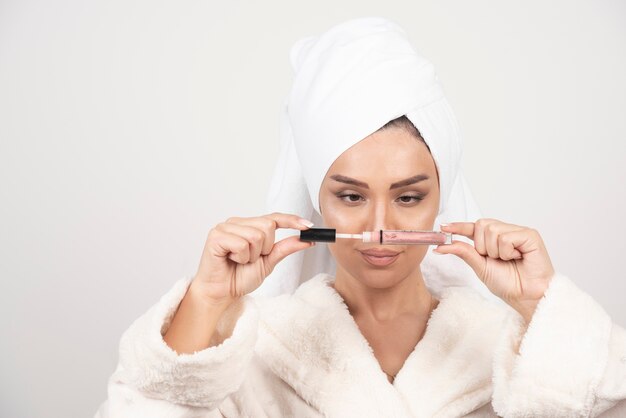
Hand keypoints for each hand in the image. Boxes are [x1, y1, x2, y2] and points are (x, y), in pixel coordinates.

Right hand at [192, 212, 314, 306]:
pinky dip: (241, 257)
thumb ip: (285, 248)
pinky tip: (231, 260)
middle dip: (265, 248)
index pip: (274, 217)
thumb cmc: (239, 277)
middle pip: (267, 225)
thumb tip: (306, 239)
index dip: (291, 220)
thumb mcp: (268, 262)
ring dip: (252, 255)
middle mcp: (237, 222)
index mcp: (249, 226)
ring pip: (255, 235)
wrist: (221, 293)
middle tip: (251, 259)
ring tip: (240, 261)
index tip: (309, 225)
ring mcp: (225, 227)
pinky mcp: (216, 236)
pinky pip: (241, 244)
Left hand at [433, 218, 555, 322]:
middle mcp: (505, 231)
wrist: (526, 296)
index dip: (458, 226)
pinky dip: (507, 251)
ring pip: (492, 230)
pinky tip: (518, 257)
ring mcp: (518, 231)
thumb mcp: (480, 267)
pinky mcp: (530, 234)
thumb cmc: (508, 283)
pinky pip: (506, 237)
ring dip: (495, 251)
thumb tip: (441, 245)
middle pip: (481, 225)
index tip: (443, 227)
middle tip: (496, 259)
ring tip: (509, 260)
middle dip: (482, 246)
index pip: (473, 227)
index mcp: (493, 239)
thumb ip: (464, 252)